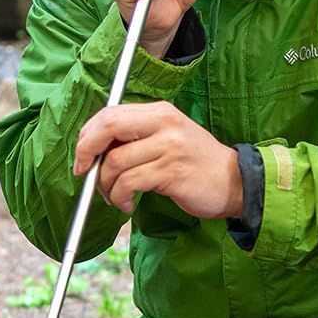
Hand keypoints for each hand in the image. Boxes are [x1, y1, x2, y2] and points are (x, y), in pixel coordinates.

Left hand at [73, 102, 242, 220]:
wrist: (235, 182)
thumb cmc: (196, 164)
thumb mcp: (168, 138)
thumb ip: (137, 137)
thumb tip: (95, 150)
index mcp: (159, 112)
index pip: (110, 113)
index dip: (88, 135)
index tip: (82, 155)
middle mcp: (163, 124)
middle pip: (108, 127)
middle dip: (86, 152)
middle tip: (84, 173)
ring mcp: (168, 147)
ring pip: (115, 162)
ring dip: (105, 186)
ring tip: (115, 198)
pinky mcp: (170, 171)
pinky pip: (128, 183)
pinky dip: (120, 198)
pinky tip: (127, 205)